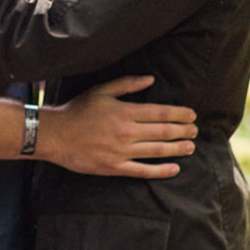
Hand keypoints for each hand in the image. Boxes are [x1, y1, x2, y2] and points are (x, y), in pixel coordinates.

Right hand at [36, 77, 196, 177]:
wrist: (54, 135)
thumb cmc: (76, 111)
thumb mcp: (101, 91)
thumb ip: (127, 84)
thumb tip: (151, 79)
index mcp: (124, 111)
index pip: (160, 113)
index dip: (179, 114)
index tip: (192, 115)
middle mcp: (126, 132)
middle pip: (163, 132)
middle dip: (183, 131)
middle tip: (195, 131)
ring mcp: (121, 151)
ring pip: (157, 151)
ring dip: (177, 149)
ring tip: (190, 147)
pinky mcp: (114, 167)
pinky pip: (142, 170)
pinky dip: (161, 170)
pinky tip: (174, 168)